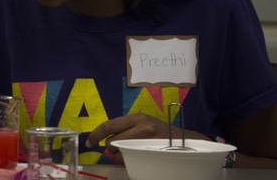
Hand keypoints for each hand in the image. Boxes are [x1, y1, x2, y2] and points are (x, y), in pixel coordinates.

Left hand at [86, 113, 208, 164]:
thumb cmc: (162, 134)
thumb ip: (127, 129)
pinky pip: (129, 159)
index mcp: (137, 117)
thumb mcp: (144, 125)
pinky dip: (128, 160)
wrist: (187, 142)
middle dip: (112, 147)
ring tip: (133, 151)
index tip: (88, 143)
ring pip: (119, 151)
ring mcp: (147, 140)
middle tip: (124, 147)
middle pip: (112, 141)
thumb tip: (106, 140)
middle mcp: (141, 126)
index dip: (95, 135)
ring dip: (120, 154)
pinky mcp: (151, 152)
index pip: (109, 125)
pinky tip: (138, 157)